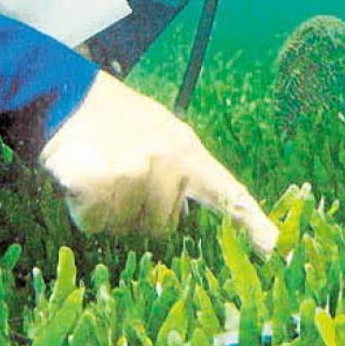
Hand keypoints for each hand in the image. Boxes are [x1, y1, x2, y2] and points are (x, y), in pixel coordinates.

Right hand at [38, 72, 278, 255]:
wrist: (68, 95)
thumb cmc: (115, 121)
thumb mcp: (162, 132)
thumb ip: (182, 170)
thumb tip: (182, 216)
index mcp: (188, 152)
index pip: (228, 194)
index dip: (252, 225)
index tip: (276, 251)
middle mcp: (168, 162)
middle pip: (163, 226)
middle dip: (138, 213)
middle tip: (120, 178)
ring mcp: (135, 171)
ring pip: (123, 226)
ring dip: (107, 210)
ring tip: (100, 171)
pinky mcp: (101, 180)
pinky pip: (94, 221)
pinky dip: (82, 208)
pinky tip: (80, 177)